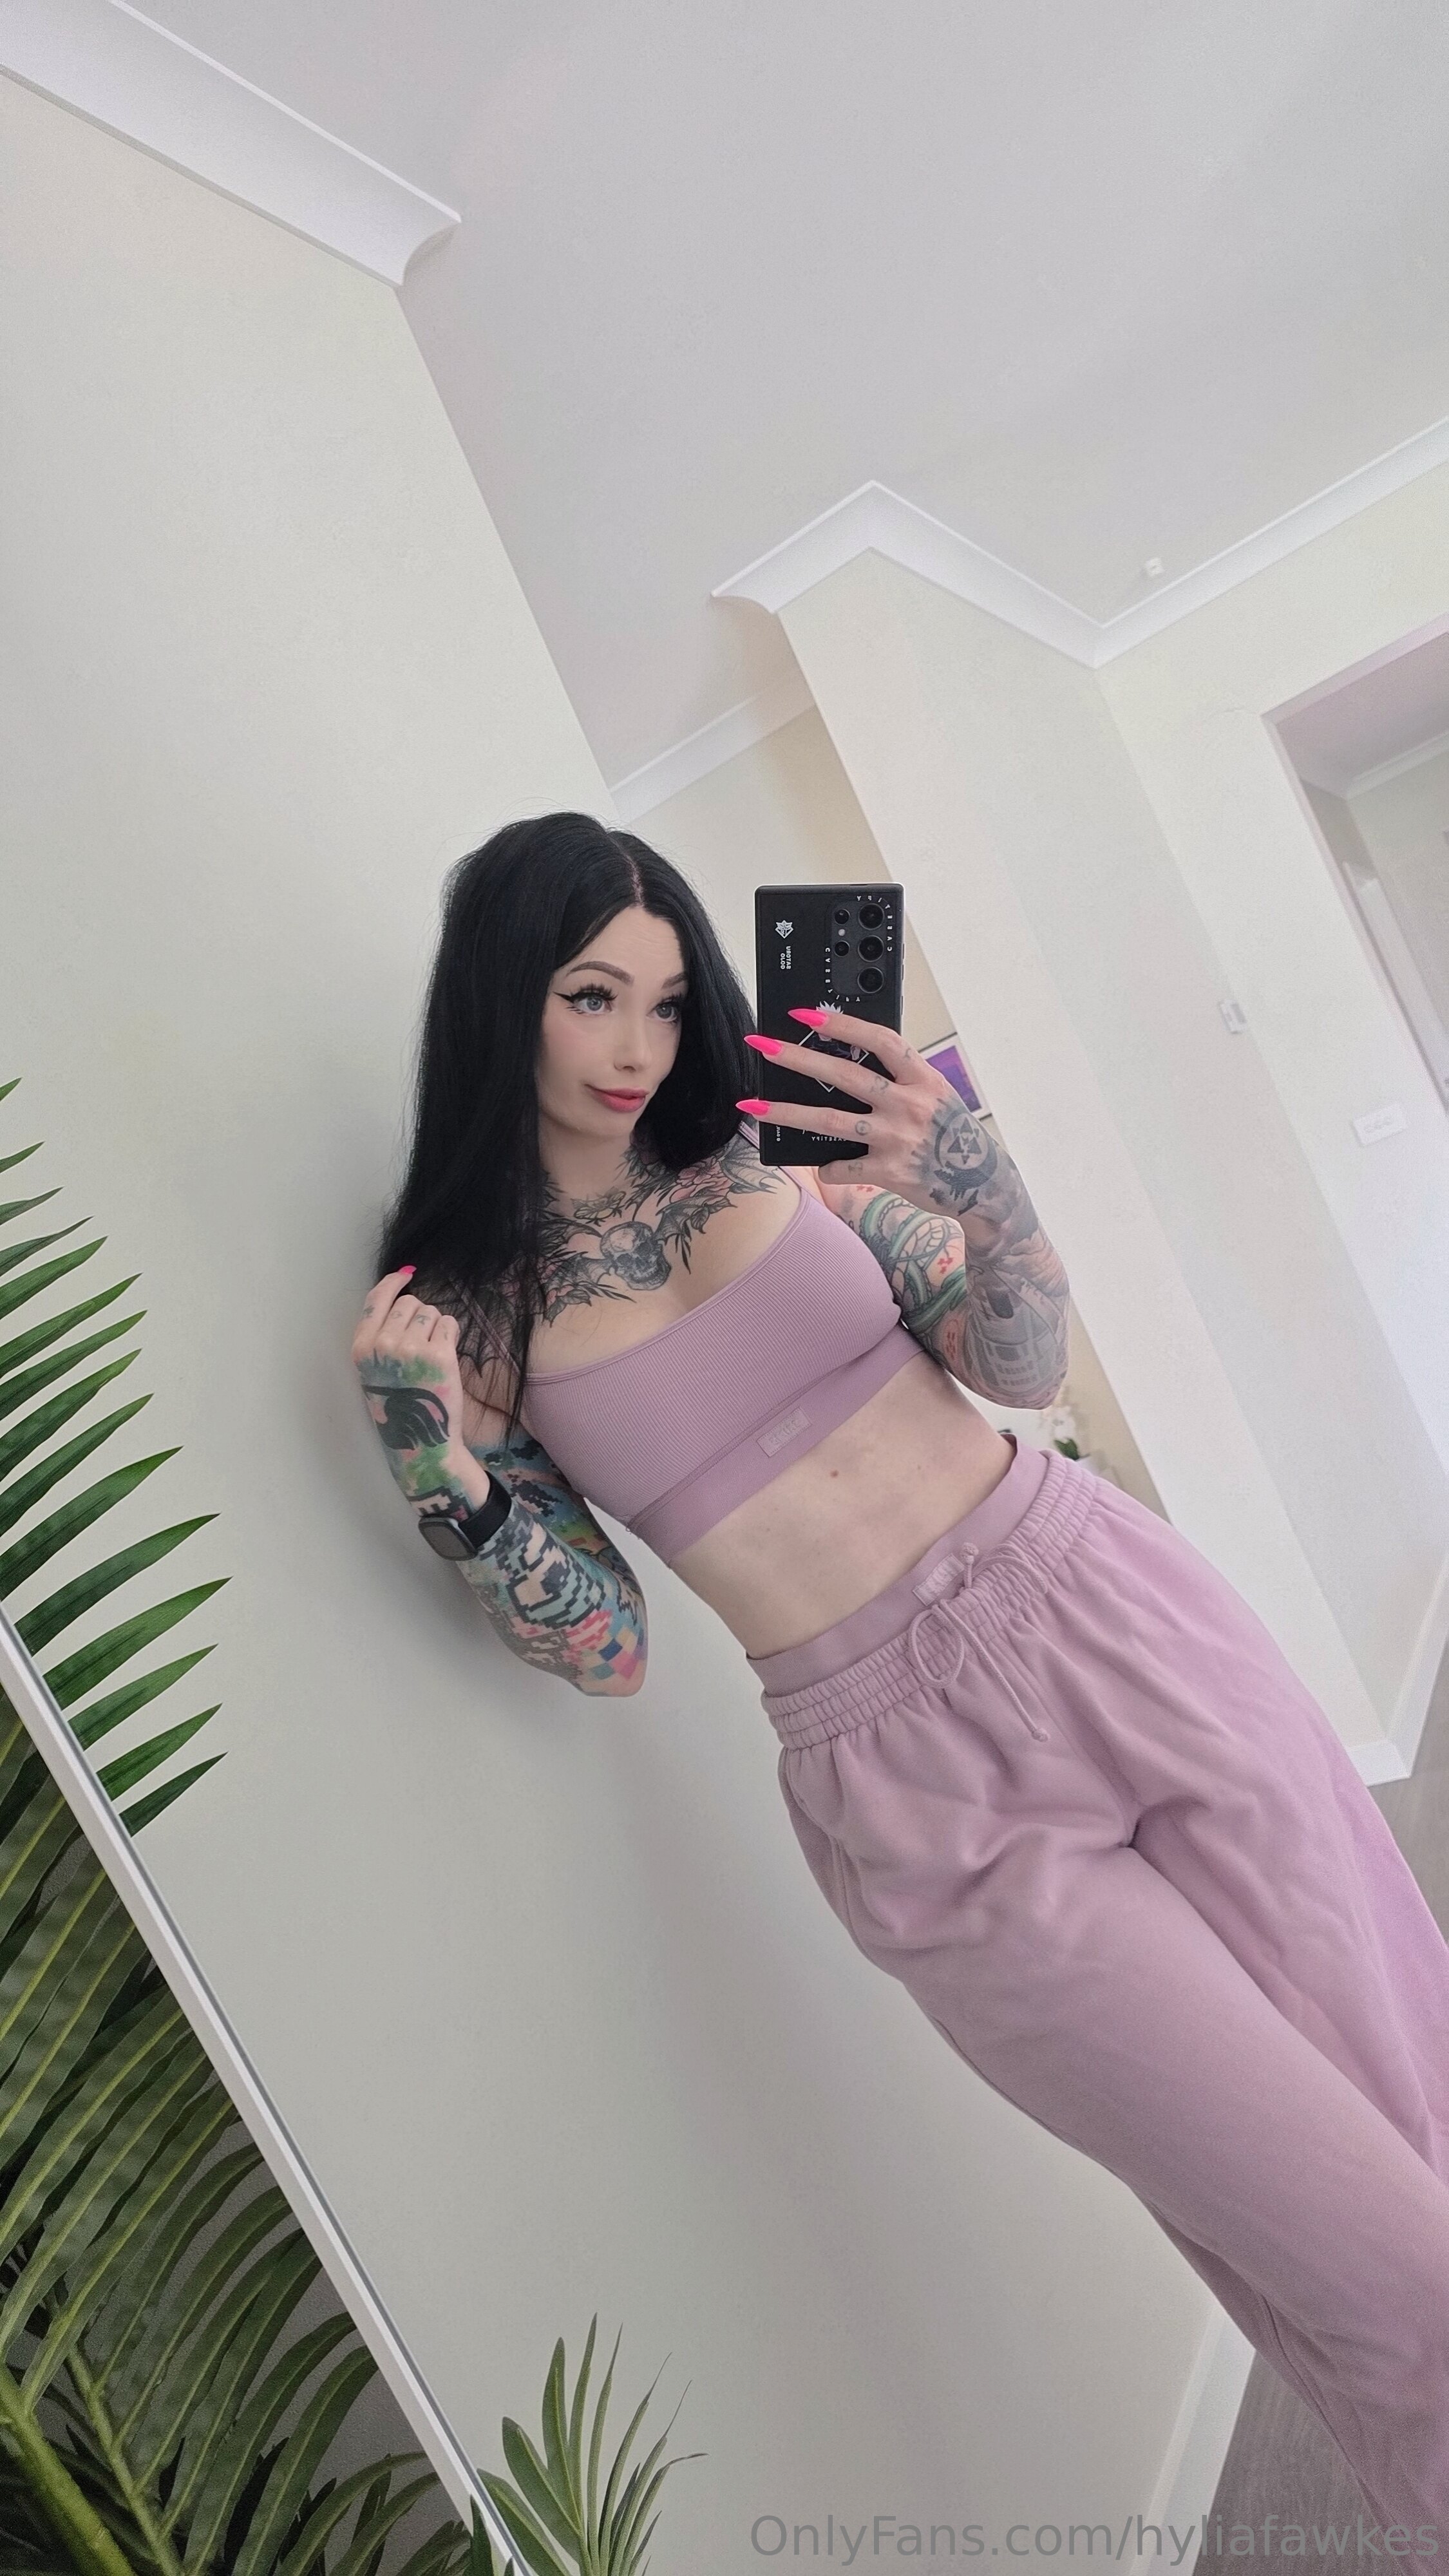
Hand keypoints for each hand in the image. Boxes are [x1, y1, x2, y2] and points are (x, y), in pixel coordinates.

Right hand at [351, 1267, 475, 1510]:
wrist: (422, 1444)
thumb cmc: (400, 1408)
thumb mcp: (375, 1370)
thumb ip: (380, 1334)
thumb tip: (403, 1289)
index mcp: (362, 1349)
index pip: (375, 1300)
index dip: (392, 1282)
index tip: (406, 1274)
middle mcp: (383, 1345)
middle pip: (408, 1303)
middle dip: (418, 1316)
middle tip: (420, 1346)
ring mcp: (412, 1348)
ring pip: (430, 1311)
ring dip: (435, 1326)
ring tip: (431, 1356)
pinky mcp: (440, 1355)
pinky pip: (449, 1323)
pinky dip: (451, 1335)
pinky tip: (444, 1358)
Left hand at [740, 1007, 990, 1211]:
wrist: (983, 1186)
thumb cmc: (953, 1137)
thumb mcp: (936, 1098)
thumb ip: (901, 1081)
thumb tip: (850, 1063)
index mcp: (922, 1079)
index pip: (879, 1040)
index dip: (842, 1024)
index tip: (806, 1013)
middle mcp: (909, 1105)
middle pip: (844, 1075)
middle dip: (798, 1057)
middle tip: (762, 1046)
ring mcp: (896, 1138)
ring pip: (830, 1120)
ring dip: (787, 1112)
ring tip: (753, 1105)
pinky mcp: (888, 1172)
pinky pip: (843, 1167)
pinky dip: (827, 1167)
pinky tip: (823, 1165)